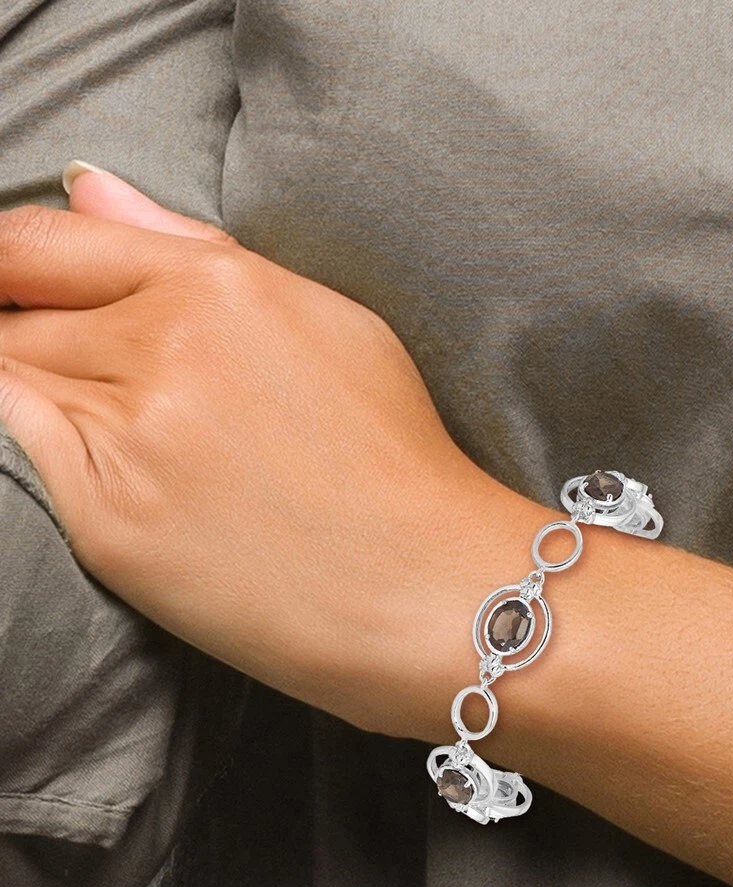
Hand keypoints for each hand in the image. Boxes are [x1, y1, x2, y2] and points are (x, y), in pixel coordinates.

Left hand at [0, 166, 545, 740]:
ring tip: (141, 438)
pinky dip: (49, 452)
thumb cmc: (396, 457)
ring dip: (47, 395)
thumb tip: (91, 190)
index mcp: (220, 289)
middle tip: (108, 385)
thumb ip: (195, 249)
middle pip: (17, 314)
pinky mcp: (109, 526)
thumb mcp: (329, 322)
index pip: (43, 242)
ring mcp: (132, 439)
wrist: (427, 586)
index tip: (18, 289)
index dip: (12, 264)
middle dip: (31, 333)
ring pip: (13, 382)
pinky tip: (128, 475)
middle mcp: (165, 350)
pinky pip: (27, 458)